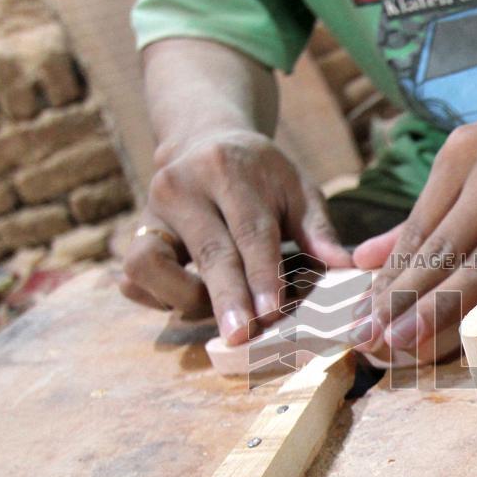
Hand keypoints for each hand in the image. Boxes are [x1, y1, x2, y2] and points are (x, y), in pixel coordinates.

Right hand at [120, 129, 351, 343]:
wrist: (205, 139)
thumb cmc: (261, 174)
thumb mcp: (296, 188)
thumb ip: (318, 229)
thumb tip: (343, 267)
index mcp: (228, 169)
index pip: (250, 231)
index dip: (262, 275)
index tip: (272, 312)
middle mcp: (182, 186)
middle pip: (208, 252)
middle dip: (226, 298)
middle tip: (241, 336)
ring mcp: (150, 210)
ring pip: (152, 265)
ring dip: (185, 298)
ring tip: (220, 312)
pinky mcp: (134, 232)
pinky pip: (134, 276)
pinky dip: (157, 296)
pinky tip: (188, 300)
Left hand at [351, 81, 476, 353]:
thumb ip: (426, 211)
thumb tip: (361, 259)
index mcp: (464, 151)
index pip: (417, 230)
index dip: (389, 279)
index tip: (365, 317)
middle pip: (441, 250)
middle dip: (402, 301)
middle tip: (371, 342)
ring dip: (439, 311)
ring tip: (406, 345)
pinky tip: (474, 333)